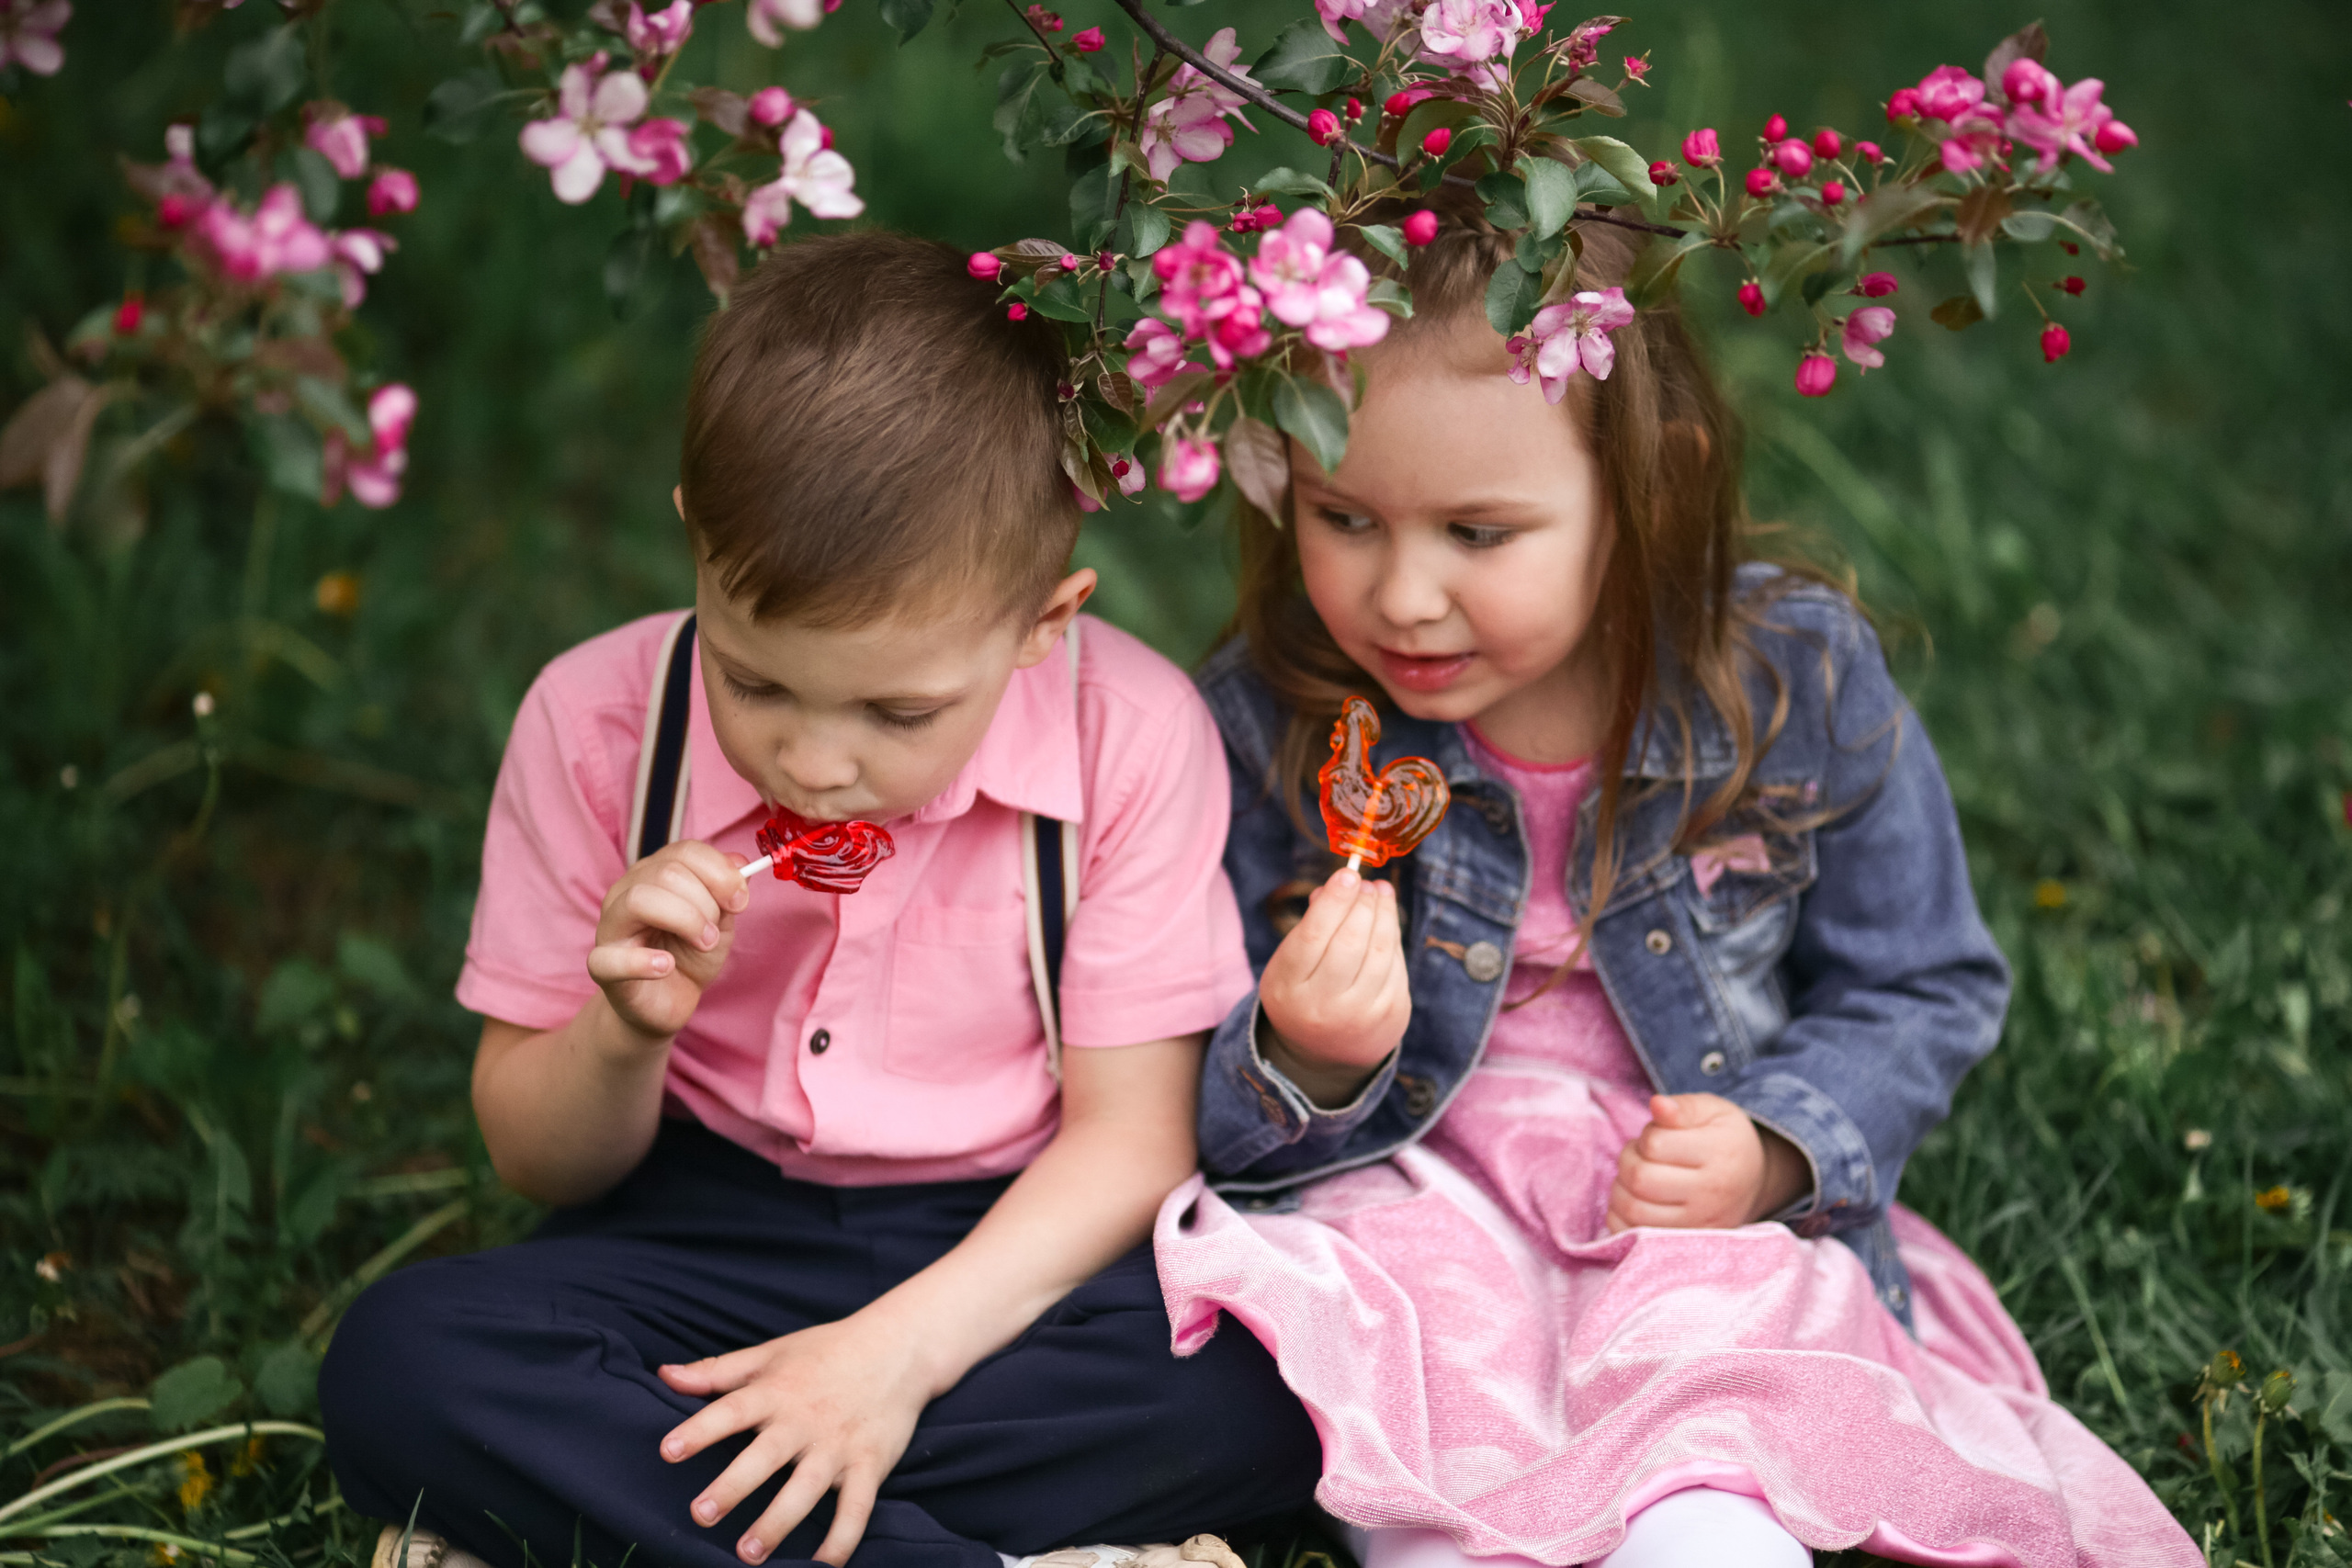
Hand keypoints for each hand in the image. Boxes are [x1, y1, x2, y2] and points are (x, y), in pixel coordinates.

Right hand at [587, 840, 751, 1040]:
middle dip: (705, 902)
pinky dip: (642, 962)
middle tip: (714, 933)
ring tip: (702, 944)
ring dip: (685, 921)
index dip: (719, 872)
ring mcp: (610, 927)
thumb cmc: (689, 954)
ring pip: (639, 900)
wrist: (670, 1000)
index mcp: (654, 874)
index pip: (684, 851)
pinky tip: (665, 966)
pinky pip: (609, 958)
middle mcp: (627, 891)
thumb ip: (727, 891)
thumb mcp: (718, 920)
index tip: (740, 901)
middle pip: (666, 873)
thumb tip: (740, 864)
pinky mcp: (602, 966)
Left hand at [657, 1314, 934, 1565]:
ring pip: (805, 1489)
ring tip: (748, 1552)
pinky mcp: (869, 1464)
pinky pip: (856, 1508)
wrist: (899, 1348)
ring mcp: (838, 1445)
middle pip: (765, 1456)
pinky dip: (842, 1539)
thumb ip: (717, 1371)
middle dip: (733, 1486)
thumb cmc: (825, 1352)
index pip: (732, 1410)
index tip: (668, 1451)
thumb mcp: (771, 1354)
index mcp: (776, 1391)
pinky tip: (822, 1565)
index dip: (699, 1430)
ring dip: (777, 1522)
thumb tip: (664, 1374)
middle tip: (701, 1513)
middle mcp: (805, 1420)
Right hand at [1256, 868, 1409, 1106]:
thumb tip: (1340, 886)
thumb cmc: (1303, 994)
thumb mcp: (1290, 964)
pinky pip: (1397, 965)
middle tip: (1367, 883)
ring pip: (1381, 950)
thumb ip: (1310, 926)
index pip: (1314, 936)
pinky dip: (1394, 937)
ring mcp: (1362, 1014)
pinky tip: (1387, 921)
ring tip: (1381, 893)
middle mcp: (1324, 1005)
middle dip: (1363, 904)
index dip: (1335, 901)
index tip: (1348, 873)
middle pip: (1351, 941)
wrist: (1325, 1056)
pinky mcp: (1392, 1015)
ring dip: (1384, 914)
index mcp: (1289, 988)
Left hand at [1605, 1093, 1811, 1232]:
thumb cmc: (1725, 1140)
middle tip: (1640, 1156)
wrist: (1752, 1184)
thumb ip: (1684, 1107)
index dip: (1646, 1136)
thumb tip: (1657, 1104)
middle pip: (1641, 1178)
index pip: (1656, 1144)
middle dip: (1628, 1160)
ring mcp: (1699, 1225)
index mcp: (1720, 1154)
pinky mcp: (1686, 1246)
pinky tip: (1633, 1200)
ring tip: (1637, 1177)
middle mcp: (1712, 1194)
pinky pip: (1634, 1236)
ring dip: (1621, 1188)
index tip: (1657, 1137)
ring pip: (1634, 1209)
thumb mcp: (1713, 1111)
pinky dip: (1620, 1217)